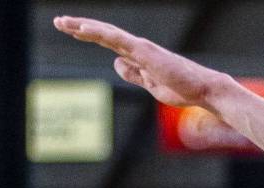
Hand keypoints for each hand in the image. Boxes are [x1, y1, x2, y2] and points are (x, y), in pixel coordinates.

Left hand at [53, 16, 230, 109]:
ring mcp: (140, 48)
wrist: (203, 90)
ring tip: (63, 23)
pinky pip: (117, 39)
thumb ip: (134, 74)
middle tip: (59, 22)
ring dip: (83, 27)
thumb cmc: (183, 90)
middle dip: (80, 28)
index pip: (110, 43)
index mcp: (140, 57)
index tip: (72, 31)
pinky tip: (82, 29)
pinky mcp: (144, 51)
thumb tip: (117, 63)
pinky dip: (98, 32)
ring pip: (106, 33)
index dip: (90, 36)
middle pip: (104, 35)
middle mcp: (138, 48)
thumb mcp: (152, 85)